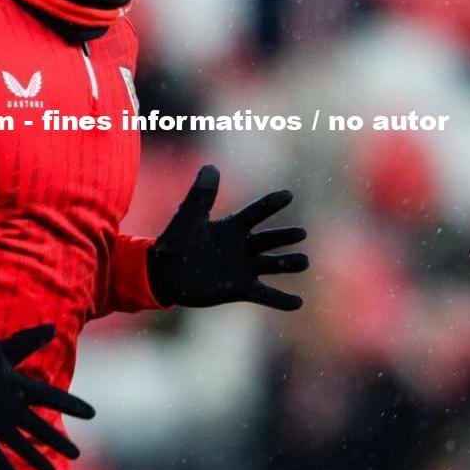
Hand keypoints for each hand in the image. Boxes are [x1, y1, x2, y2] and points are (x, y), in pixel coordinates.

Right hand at [0, 323, 94, 469]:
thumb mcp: (4, 347)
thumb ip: (30, 340)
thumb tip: (54, 327)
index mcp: (20, 387)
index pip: (54, 398)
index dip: (74, 406)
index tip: (92, 414)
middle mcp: (12, 408)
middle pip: (41, 429)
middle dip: (60, 443)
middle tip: (77, 454)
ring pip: (21, 446)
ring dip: (37, 460)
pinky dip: (5, 469)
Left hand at [147, 164, 308, 309]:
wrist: (165, 273)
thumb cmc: (175, 241)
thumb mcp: (188, 216)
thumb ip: (201, 194)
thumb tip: (210, 166)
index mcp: (231, 227)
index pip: (255, 213)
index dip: (270, 204)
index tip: (287, 195)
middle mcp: (242, 246)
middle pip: (268, 239)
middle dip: (284, 236)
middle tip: (302, 233)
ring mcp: (243, 268)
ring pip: (271, 264)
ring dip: (288, 264)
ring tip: (304, 261)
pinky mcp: (240, 289)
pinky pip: (265, 294)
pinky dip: (280, 299)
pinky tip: (297, 303)